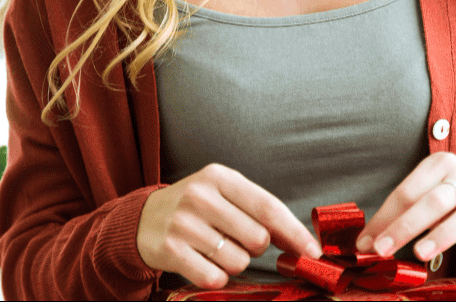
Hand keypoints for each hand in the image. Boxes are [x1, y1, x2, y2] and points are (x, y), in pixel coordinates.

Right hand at [136, 163, 322, 289]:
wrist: (142, 219)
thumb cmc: (197, 207)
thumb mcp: (226, 195)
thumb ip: (262, 212)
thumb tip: (302, 242)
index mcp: (220, 177)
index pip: (268, 207)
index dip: (295, 232)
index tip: (313, 251)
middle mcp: (201, 196)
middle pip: (257, 239)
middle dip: (256, 247)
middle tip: (238, 240)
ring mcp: (183, 223)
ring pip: (238, 261)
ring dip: (234, 262)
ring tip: (215, 248)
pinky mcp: (170, 250)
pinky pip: (214, 277)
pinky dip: (215, 276)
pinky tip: (202, 261)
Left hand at [354, 152, 455, 268]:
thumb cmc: (454, 191)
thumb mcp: (428, 191)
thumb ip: (400, 213)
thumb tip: (366, 243)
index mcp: (440, 165)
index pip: (408, 192)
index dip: (385, 218)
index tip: (367, 243)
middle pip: (434, 201)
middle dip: (406, 226)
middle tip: (383, 250)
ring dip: (442, 234)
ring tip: (420, 253)